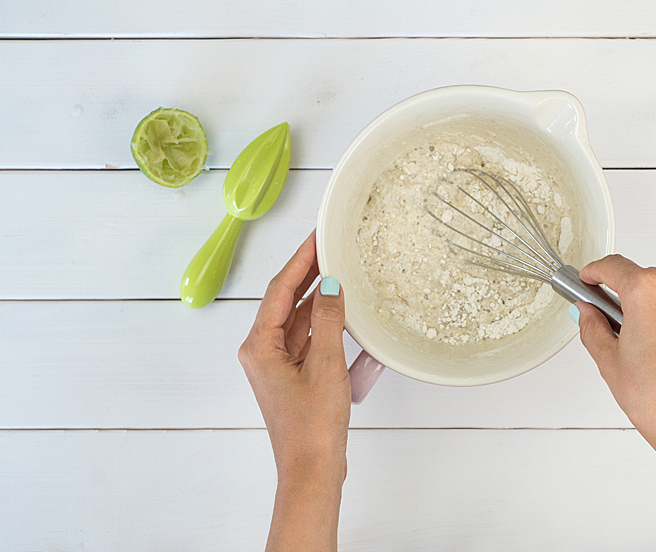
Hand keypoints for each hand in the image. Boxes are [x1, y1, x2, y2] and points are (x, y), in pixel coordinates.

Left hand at [239, 230, 349, 551]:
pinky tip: (343, 313)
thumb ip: (328, 320)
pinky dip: (325, 326)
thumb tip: (330, 286)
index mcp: (259, 346)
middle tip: (330, 248)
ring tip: (340, 273)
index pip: (279, 289)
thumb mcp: (326, 365)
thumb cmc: (313, 427)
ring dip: (318, 300)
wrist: (313, 471)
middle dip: (308, 275)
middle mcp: (262, 353)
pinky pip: (308, 341)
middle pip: (285, 302)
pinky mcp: (294, 378)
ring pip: (298, 321)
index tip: (317, 238)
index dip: (300, 260)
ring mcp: (278, 366)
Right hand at [574, 254, 655, 551]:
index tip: (590, 279)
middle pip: (646, 279)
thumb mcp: (609, 362)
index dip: (596, 273)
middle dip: (631, 298)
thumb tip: (588, 311)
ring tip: (655, 349)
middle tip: (620, 328)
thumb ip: (593, 327)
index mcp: (647, 290)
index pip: (613, 266)